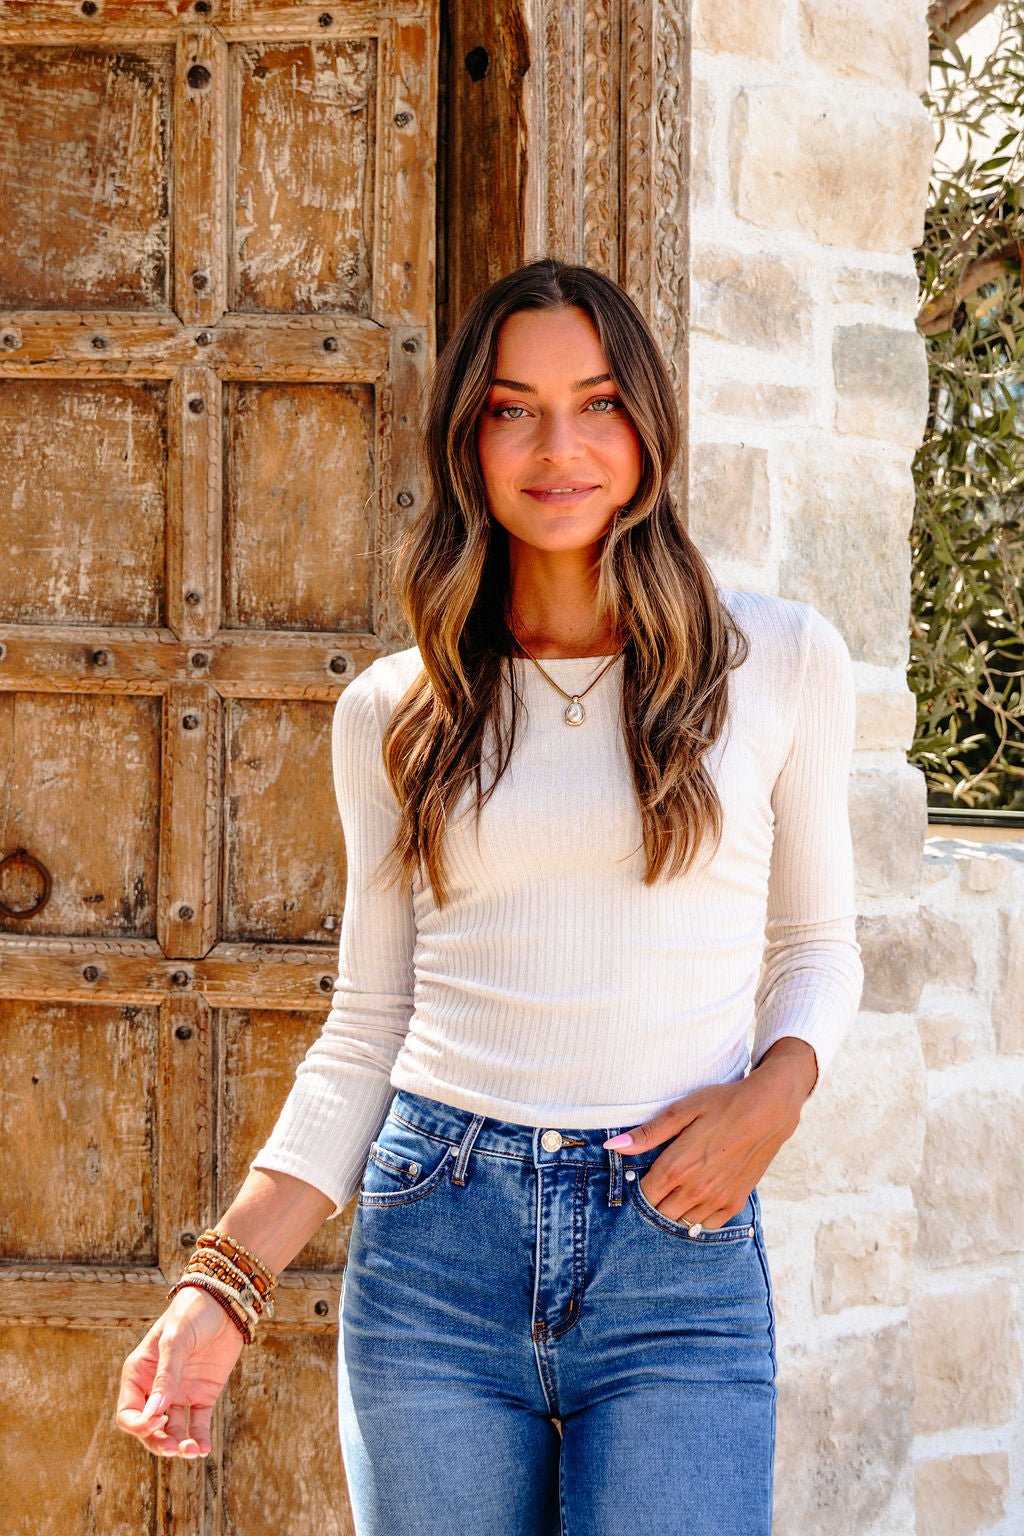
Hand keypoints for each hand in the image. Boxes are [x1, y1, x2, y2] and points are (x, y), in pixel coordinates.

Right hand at [116, 1288, 245, 1457]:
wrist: (226, 1300)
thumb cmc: (192, 1312)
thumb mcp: (175, 1339)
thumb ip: (166, 1376)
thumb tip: (154, 1414)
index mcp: (139, 1373)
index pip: (129, 1413)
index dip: (139, 1425)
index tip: (158, 1422)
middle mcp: (155, 1388)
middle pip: (149, 1429)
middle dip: (159, 1443)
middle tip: (176, 1448)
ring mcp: (179, 1394)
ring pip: (173, 1432)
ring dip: (179, 1447)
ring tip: (193, 1452)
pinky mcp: (203, 1396)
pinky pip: (197, 1424)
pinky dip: (199, 1439)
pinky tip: (203, 1450)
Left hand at [603, 1039, 816, 1229]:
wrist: (768, 1110)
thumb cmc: (722, 1104)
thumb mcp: (681, 1110)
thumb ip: (647, 1134)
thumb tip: (613, 1146)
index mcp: (677, 1167)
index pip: (643, 1196)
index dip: (635, 1191)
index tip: (635, 1180)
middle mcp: (696, 1190)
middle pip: (660, 1214)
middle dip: (652, 1204)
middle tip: (654, 1186)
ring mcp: (717, 1199)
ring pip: (682, 1223)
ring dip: (673, 1212)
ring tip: (674, 1192)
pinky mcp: (734, 1203)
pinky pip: (706, 1225)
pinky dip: (696, 1218)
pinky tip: (694, 1199)